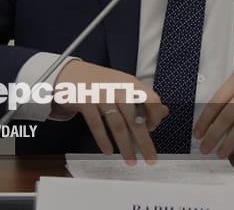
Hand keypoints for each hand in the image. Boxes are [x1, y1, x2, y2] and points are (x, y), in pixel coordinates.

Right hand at [53, 61, 168, 164]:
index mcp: (130, 82)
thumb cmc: (101, 83)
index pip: (151, 99)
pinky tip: (109, 151)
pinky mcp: (85, 102)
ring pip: (117, 125)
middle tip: (150, 159)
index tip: (152, 128)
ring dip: (126, 146)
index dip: (155, 116)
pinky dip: (103, 140)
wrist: (69, 73)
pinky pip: (97, 125)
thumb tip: (164, 111)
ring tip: (131, 161)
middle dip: (144, 142)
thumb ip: (143, 98)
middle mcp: (117, 88)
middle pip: (135, 118)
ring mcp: (100, 95)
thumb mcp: (124, 85)